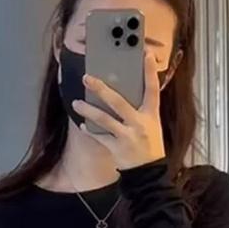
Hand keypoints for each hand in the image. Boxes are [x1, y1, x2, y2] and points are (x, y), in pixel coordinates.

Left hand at [73, 53, 165, 169]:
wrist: (149, 172)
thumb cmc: (149, 145)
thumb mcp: (151, 124)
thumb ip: (140, 108)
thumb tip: (121, 90)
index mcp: (151, 114)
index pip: (152, 89)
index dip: (150, 72)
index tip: (146, 55)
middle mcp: (140, 123)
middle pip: (119, 102)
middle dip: (102, 89)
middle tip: (87, 78)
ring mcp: (128, 136)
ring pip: (105, 120)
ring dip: (88, 110)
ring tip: (76, 103)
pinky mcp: (117, 148)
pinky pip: (100, 137)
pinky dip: (90, 130)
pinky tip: (82, 125)